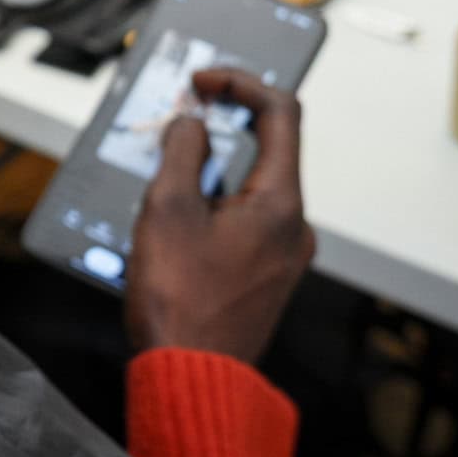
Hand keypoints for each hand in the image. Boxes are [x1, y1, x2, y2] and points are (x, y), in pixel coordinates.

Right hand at [125, 69, 315, 364]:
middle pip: (268, 149)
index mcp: (280, 203)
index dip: (240, 84)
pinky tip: (176, 215)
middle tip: (176, 121)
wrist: (191, 374)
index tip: (203, 82)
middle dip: (221, 126)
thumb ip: (183, 152)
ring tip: (164, 174)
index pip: (281, 114)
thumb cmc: (181, 302)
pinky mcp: (265, 274)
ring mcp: (283, 253)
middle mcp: (293, 226)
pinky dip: (215, 199)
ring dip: (212, 166)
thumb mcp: (167, 209)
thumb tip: (192, 124)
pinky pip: (245, 217)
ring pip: (252, 185)